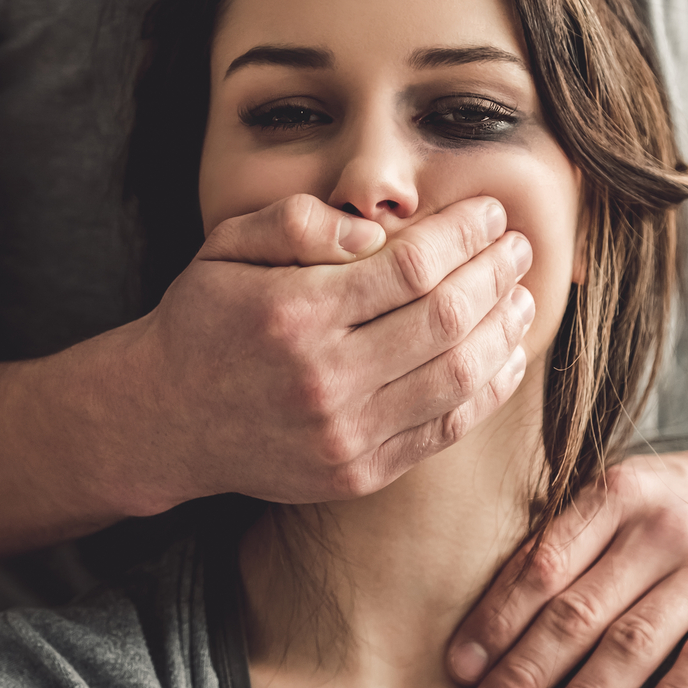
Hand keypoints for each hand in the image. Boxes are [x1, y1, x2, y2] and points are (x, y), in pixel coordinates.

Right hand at [128, 192, 537, 509]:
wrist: (165, 419)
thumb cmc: (204, 320)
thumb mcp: (226, 246)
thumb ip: (298, 222)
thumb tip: (377, 230)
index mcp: (294, 314)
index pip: (411, 267)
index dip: (465, 235)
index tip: (491, 213)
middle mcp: (324, 380)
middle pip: (446, 320)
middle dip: (496, 274)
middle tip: (519, 246)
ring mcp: (345, 435)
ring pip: (457, 377)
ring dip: (504, 331)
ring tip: (521, 296)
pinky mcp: (359, 473)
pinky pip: (446, 429)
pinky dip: (488, 390)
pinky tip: (504, 355)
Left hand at [445, 432, 687, 687]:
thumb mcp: (633, 494)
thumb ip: (574, 539)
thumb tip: (491, 615)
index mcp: (620, 492)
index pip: (544, 564)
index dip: (497, 619)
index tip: (460, 670)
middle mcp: (666, 524)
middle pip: (580, 609)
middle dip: (524, 672)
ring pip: (637, 639)